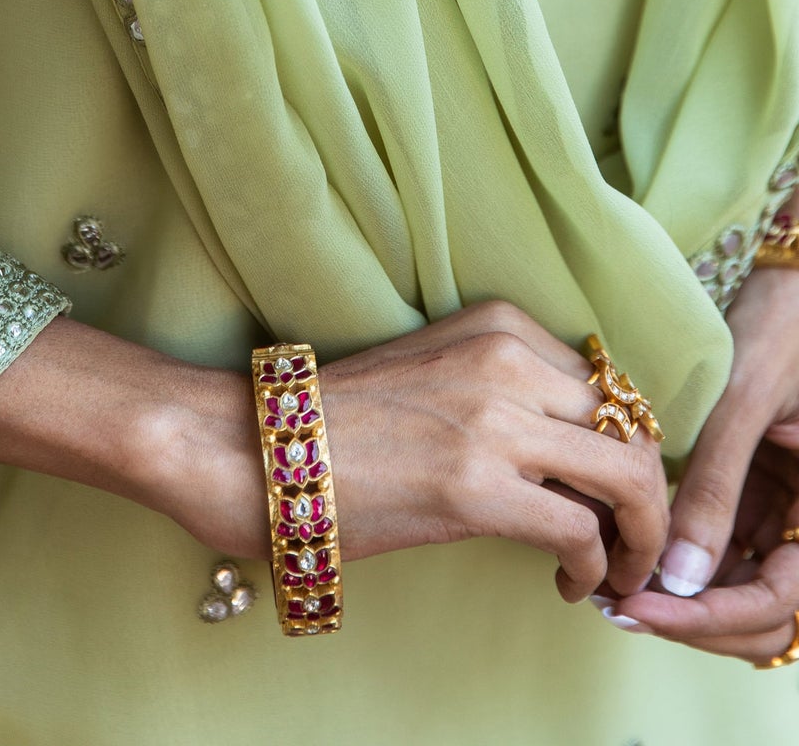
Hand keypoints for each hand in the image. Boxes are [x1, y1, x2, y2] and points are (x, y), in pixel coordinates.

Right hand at [0, 300, 668, 605]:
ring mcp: (495, 420)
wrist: (257, 446)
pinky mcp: (478, 487)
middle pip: (631, 428)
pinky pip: (582, 530)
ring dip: (639, 535)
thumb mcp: (439, 371)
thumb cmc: (341, 420)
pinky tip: (567, 582)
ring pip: (627, 477)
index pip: (610, 385)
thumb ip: (509, 390)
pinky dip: (593, 565)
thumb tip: (579, 452)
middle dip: (648, 495)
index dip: (625, 446)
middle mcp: (508, 360)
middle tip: (634, 539)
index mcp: (501, 324)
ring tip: (617, 569)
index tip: (616, 491)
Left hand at [614, 267, 798, 660]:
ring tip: (613, 580)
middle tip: (617, 605)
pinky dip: (682, 558)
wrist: (795, 282)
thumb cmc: (784, 326)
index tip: (643, 608)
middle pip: (761, 614)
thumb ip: (716, 487)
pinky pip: (725, 547)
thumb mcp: (746, 402)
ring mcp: (787, 514)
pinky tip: (629, 543)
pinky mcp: (761, 495)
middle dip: (692, 619)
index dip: (710, 618)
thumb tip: (678, 580)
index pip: (777, 604)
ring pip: (739, 588)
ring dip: (684, 598)